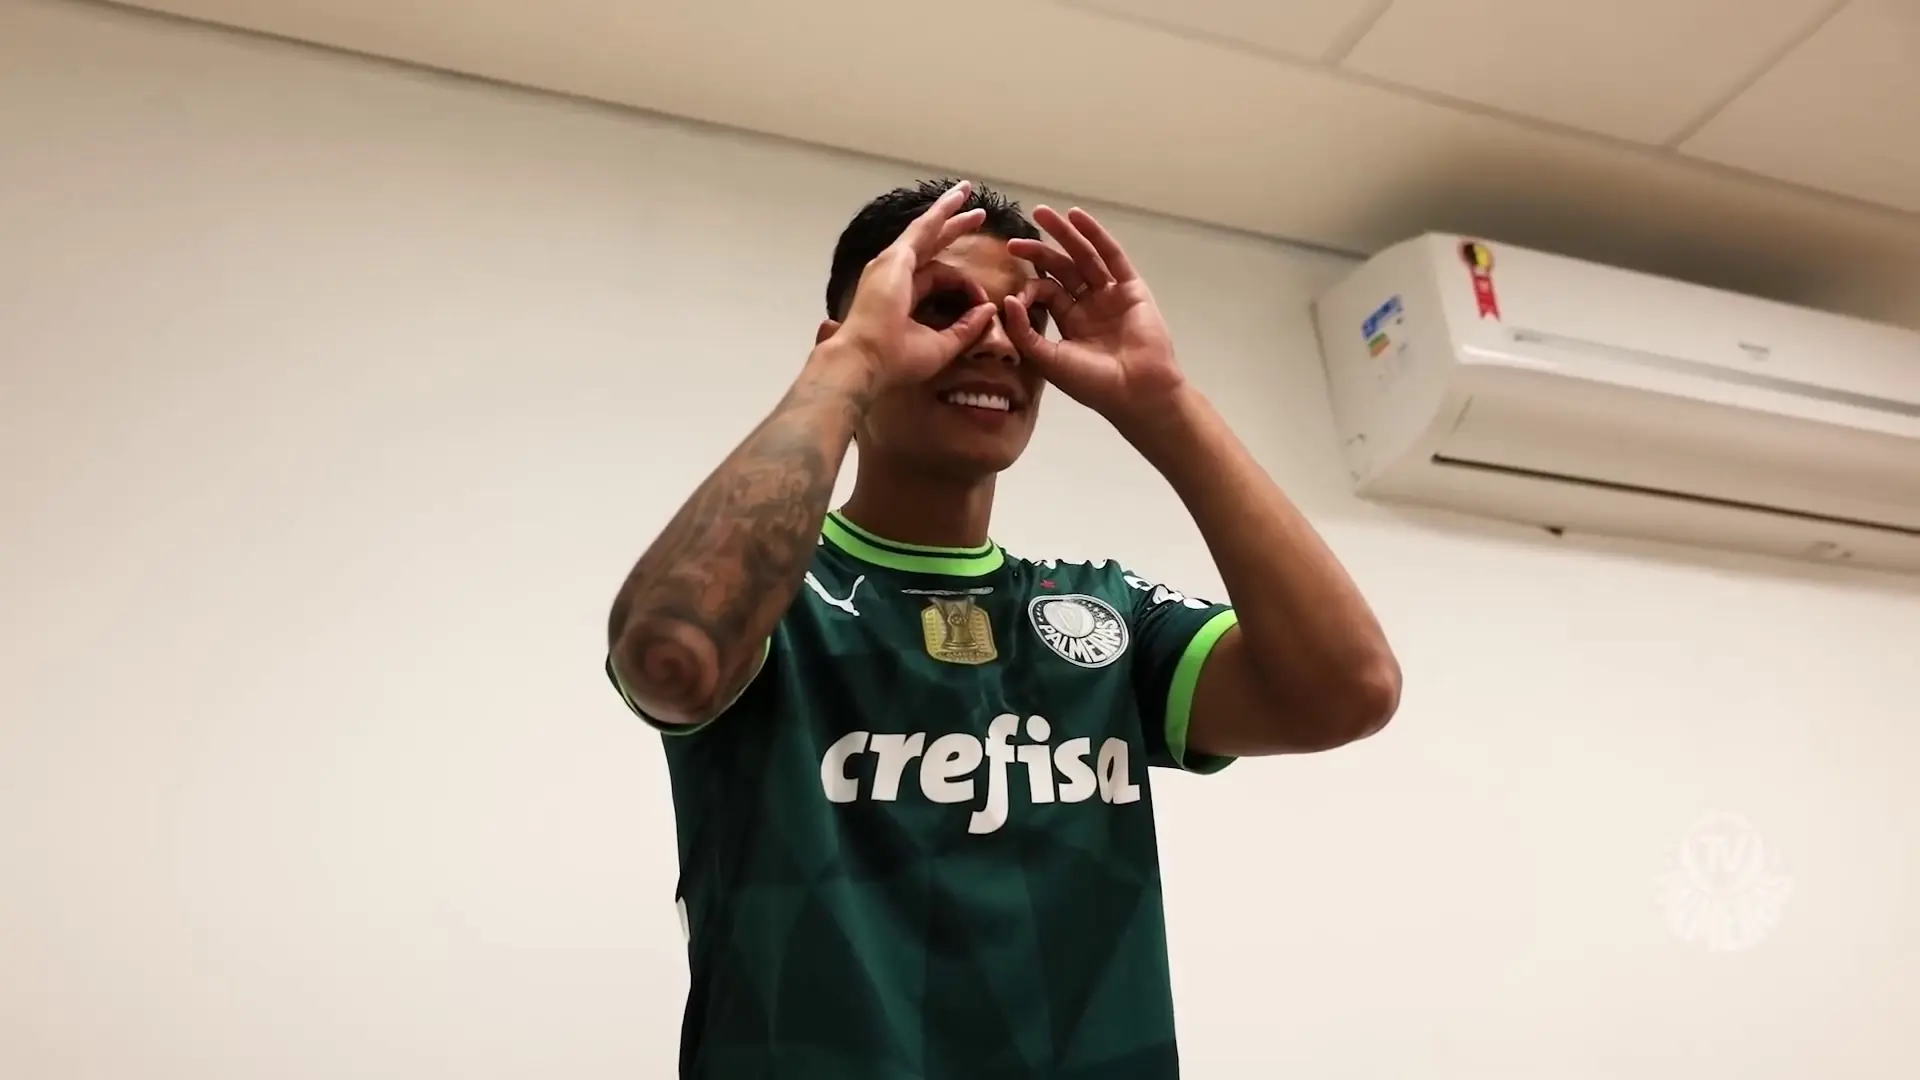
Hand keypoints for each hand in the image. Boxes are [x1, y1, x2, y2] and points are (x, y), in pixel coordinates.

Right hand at [825, 181, 998, 391]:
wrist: (867, 360)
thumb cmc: (896, 360)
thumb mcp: (942, 345)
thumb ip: (966, 328)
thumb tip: (989, 309)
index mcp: (902, 297)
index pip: (936, 279)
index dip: (963, 285)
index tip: (982, 301)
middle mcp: (895, 276)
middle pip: (930, 246)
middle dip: (952, 228)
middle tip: (976, 215)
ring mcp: (892, 264)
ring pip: (926, 230)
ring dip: (947, 211)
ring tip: (966, 191)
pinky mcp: (896, 258)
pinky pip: (923, 228)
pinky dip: (940, 211)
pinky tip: (956, 197)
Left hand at [1002, 206, 1186, 429]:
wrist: (1136, 392)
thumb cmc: (1093, 383)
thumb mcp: (1049, 359)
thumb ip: (1025, 332)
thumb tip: (1008, 299)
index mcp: (1070, 322)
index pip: (1046, 292)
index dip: (1029, 286)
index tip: (1014, 291)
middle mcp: (1089, 305)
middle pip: (1061, 269)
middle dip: (1039, 252)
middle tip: (1013, 241)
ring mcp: (1111, 294)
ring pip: (1084, 256)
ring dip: (1064, 234)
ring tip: (1041, 213)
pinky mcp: (1131, 288)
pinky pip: (1111, 256)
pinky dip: (1095, 235)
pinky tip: (1077, 217)